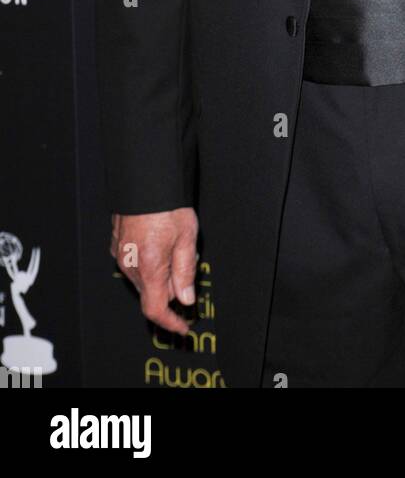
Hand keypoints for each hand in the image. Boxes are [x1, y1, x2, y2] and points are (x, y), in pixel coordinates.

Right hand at [110, 208, 198, 335]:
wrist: (145, 178)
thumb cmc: (166, 204)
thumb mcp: (186, 238)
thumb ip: (185, 271)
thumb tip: (185, 298)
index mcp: (148, 267)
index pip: (156, 309)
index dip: (170, 322)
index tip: (183, 326)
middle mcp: (130, 265)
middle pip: (151, 293)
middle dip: (170, 291)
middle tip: (187, 272)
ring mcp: (121, 254)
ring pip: (142, 278)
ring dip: (159, 274)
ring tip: (175, 247)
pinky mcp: (117, 243)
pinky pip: (134, 263)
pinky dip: (148, 262)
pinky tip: (160, 242)